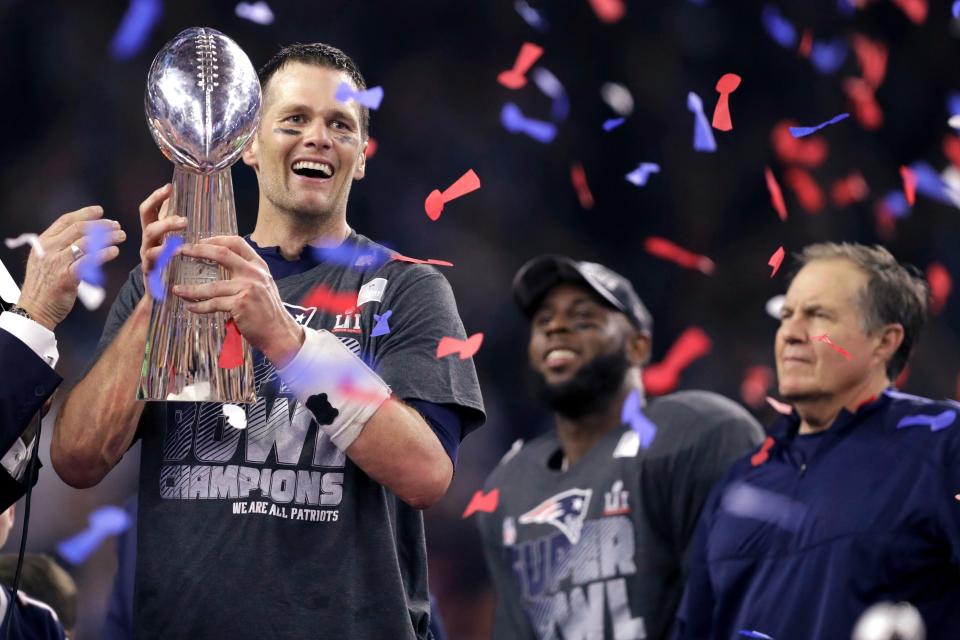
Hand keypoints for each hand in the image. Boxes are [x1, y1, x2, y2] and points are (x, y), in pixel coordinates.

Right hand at [17, 206, 125, 329]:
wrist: (35, 309)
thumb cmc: (44, 285)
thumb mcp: (46, 259)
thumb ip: (61, 246)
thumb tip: (86, 236)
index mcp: (44, 242)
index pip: (66, 220)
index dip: (85, 214)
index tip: (100, 211)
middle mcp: (49, 249)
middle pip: (79, 229)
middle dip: (101, 225)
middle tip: (117, 226)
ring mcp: (57, 263)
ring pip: (85, 243)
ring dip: (107, 237)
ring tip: (121, 237)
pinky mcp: (66, 277)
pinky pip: (88, 262)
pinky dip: (103, 255)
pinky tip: (114, 251)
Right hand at [138, 184, 186, 295]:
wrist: (158, 292)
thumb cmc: (168, 262)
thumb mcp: (170, 241)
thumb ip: (174, 225)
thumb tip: (186, 202)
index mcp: (152, 232)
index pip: (149, 210)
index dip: (156, 197)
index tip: (169, 187)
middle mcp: (147, 242)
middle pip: (149, 224)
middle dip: (164, 219)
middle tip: (184, 219)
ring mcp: (147, 256)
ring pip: (150, 240)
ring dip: (165, 231)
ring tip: (183, 231)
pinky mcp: (150, 271)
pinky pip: (154, 261)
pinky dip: (164, 256)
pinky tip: (175, 253)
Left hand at [172, 236, 303, 366]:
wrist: (280, 333)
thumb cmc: (268, 311)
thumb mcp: (263, 285)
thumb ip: (247, 273)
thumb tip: (224, 263)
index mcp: (259, 266)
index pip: (236, 243)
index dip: (216, 239)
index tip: (199, 242)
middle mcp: (254, 273)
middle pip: (221, 254)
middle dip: (197, 250)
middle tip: (180, 251)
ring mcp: (248, 288)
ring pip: (212, 286)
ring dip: (191, 289)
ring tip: (177, 290)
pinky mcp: (240, 304)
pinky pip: (213, 304)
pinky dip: (199, 307)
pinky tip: (189, 307)